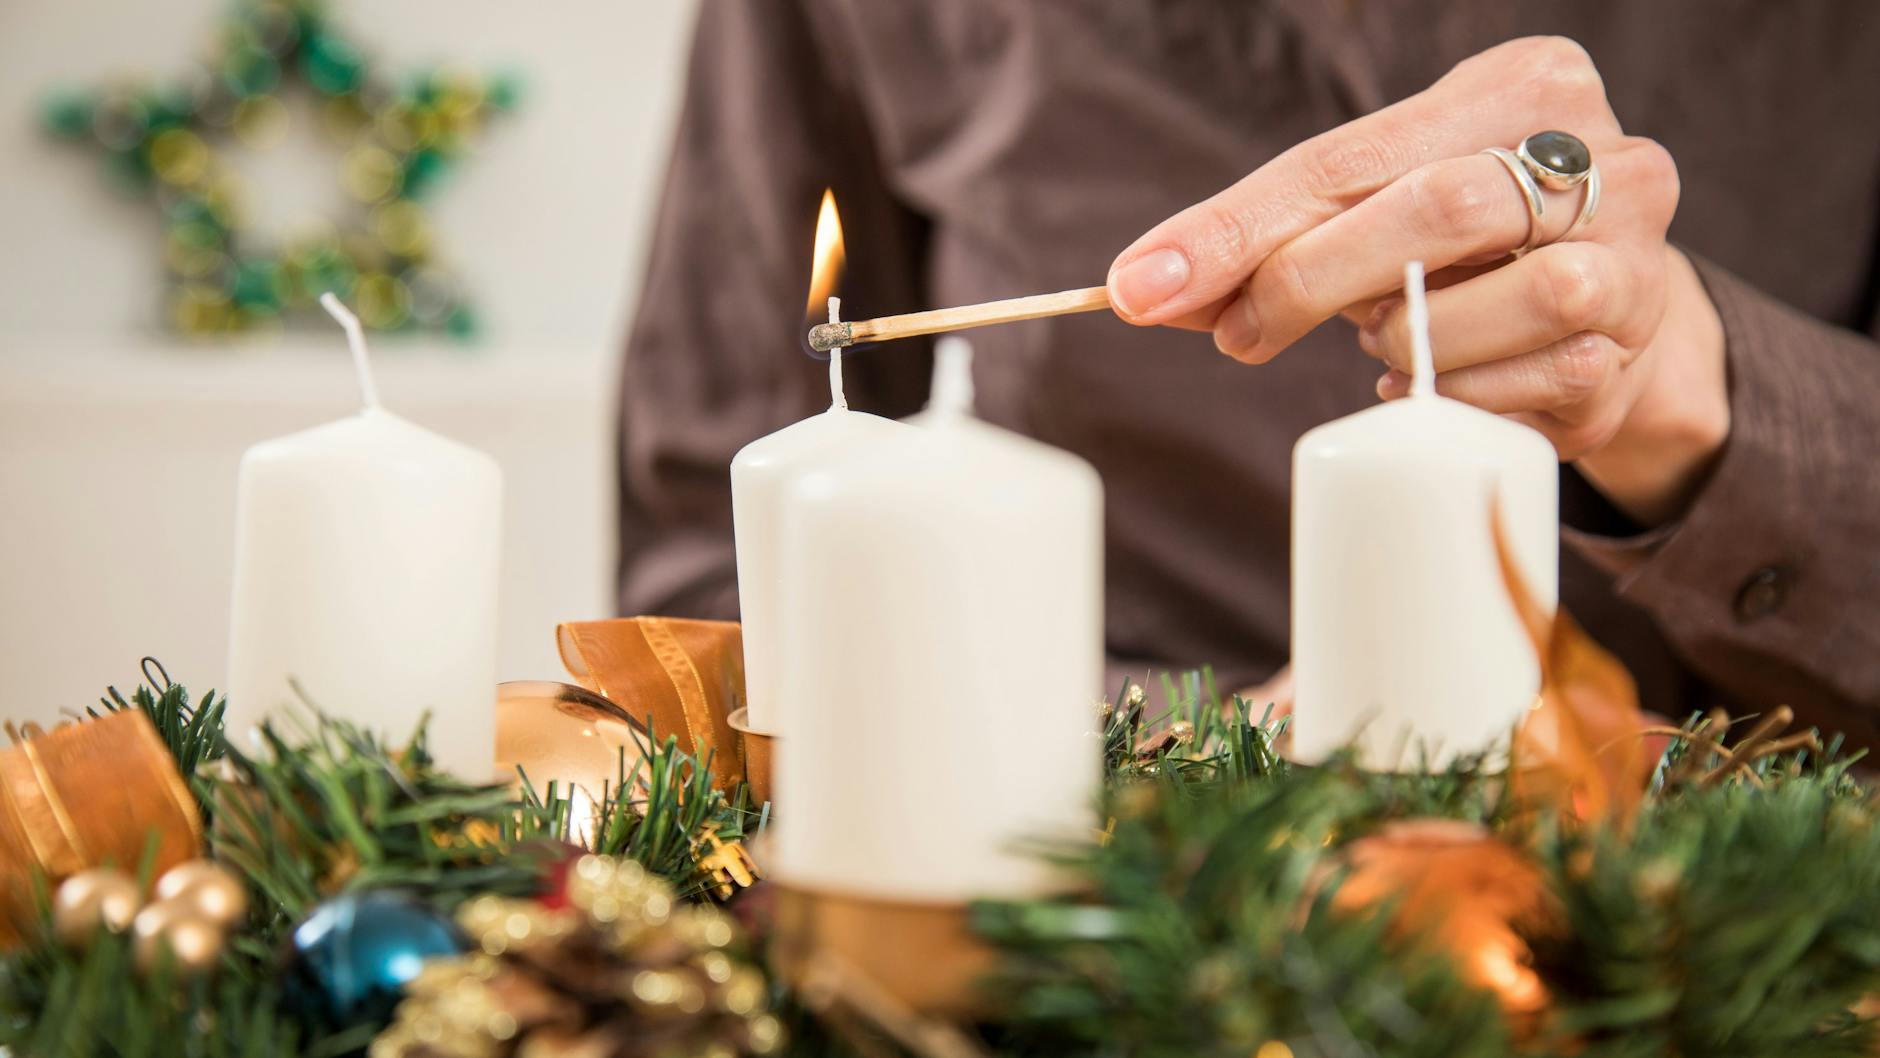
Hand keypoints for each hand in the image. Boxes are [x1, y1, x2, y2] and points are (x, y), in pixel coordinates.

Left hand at [1107, 37, 1728, 524]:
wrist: (1606, 306)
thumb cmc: (1464, 242)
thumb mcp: (1372, 205)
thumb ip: (1267, 237)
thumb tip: (1145, 288)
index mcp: (1527, 85)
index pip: (1352, 153)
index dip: (1238, 225)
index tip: (1145, 286)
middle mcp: (1608, 157)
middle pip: (1434, 211)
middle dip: (1308, 281)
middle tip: (1237, 335)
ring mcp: (1632, 261)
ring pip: (1483, 309)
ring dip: (1400, 341)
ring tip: (1382, 342)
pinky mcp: (1627, 358)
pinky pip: (1515, 387)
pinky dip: (1449, 394)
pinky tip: (1432, 383)